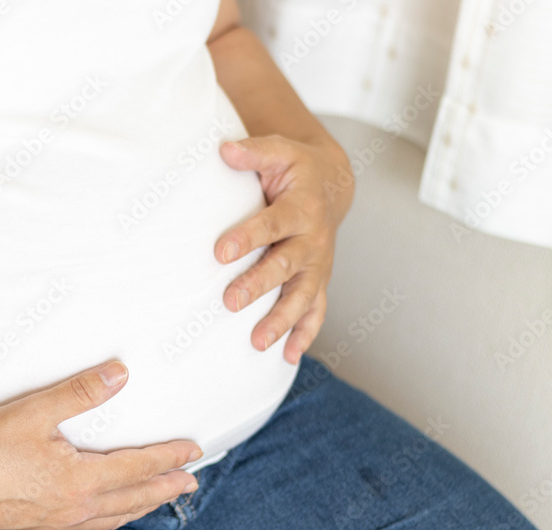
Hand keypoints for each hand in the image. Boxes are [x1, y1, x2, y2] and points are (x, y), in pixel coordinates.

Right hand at [0, 362, 202, 529]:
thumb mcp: (36, 411)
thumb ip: (80, 392)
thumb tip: (119, 374)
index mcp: (82, 480)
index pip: (139, 467)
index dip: (169, 458)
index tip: (193, 451)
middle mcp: (76, 508)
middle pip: (135, 499)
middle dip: (165, 488)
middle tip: (190, 481)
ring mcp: (58, 523)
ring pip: (114, 517)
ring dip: (142, 506)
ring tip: (159, 498)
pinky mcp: (40, 529)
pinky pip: (90, 524)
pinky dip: (112, 517)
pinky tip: (107, 512)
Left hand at [215, 135, 354, 363]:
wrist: (331, 185)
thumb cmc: (295, 169)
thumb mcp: (278, 151)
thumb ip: (253, 151)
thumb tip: (224, 150)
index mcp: (302, 206)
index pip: (273, 223)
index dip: (248, 237)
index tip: (220, 251)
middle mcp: (314, 239)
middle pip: (287, 265)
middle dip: (259, 285)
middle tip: (231, 302)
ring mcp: (318, 264)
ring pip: (302, 296)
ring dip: (282, 320)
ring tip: (257, 342)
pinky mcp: (318, 281)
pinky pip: (315, 311)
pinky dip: (304, 334)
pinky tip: (288, 357)